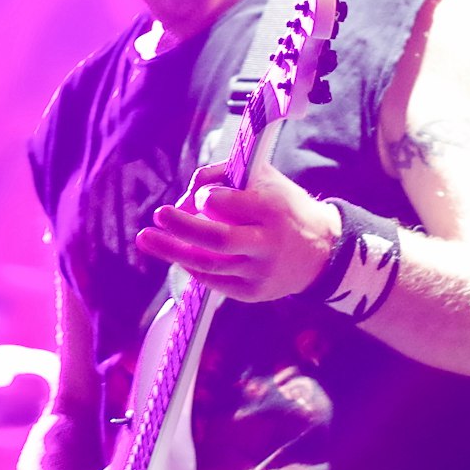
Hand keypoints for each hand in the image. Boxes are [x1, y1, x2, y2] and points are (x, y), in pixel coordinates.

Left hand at [134, 160, 339, 300]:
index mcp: (272, 209)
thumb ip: (222, 175)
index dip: (206, 198)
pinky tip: (177, 254)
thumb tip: (186, 197)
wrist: (322, 250)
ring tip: (147, 239)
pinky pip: (213, 282)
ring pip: (208, 265)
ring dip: (172, 251)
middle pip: (216, 238)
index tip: (198, 195)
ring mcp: (260, 272)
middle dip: (181, 227)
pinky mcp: (254, 294)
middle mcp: (268, 244)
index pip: (227, 204)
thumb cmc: (282, 205)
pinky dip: (192, 267)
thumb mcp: (262, 177)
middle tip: (157, 216)